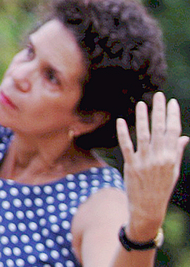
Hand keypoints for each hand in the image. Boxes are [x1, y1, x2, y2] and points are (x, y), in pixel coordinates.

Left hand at [117, 92, 188, 235]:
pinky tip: (121, 120)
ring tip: (142, 104)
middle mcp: (159, 158)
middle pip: (160, 130)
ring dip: (142, 118)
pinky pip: (126, 146)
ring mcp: (144, 162)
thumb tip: (184, 137)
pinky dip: (123, 133)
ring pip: (144, 135)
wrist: (148, 208)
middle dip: (160, 111)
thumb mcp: (173, 170)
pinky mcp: (131, 165)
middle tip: (159, 96)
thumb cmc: (161, 187)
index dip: (172, 116)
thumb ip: (177, 152)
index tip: (171, 102)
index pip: (173, 132)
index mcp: (171, 158)